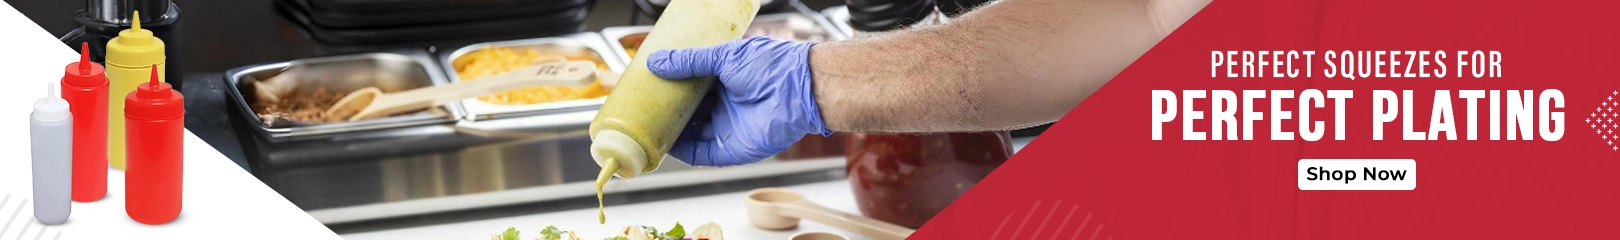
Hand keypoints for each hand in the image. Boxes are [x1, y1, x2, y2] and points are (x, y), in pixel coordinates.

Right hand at [647, 37, 831, 166]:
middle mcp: (726, 107)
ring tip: (646, 129)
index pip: (692, 90)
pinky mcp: (732, 150)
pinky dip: (682, 152)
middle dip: (666, 115)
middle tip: (642, 111)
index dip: (671, 90)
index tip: (650, 89)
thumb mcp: (724, 56)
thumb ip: (690, 61)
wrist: (798, 90)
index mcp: (725, 82)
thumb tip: (657, 63)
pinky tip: (665, 146)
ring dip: (670, 134)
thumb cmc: (771, 66)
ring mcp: (728, 129)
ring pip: (691, 136)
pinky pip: (701, 155)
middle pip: (688, 115)